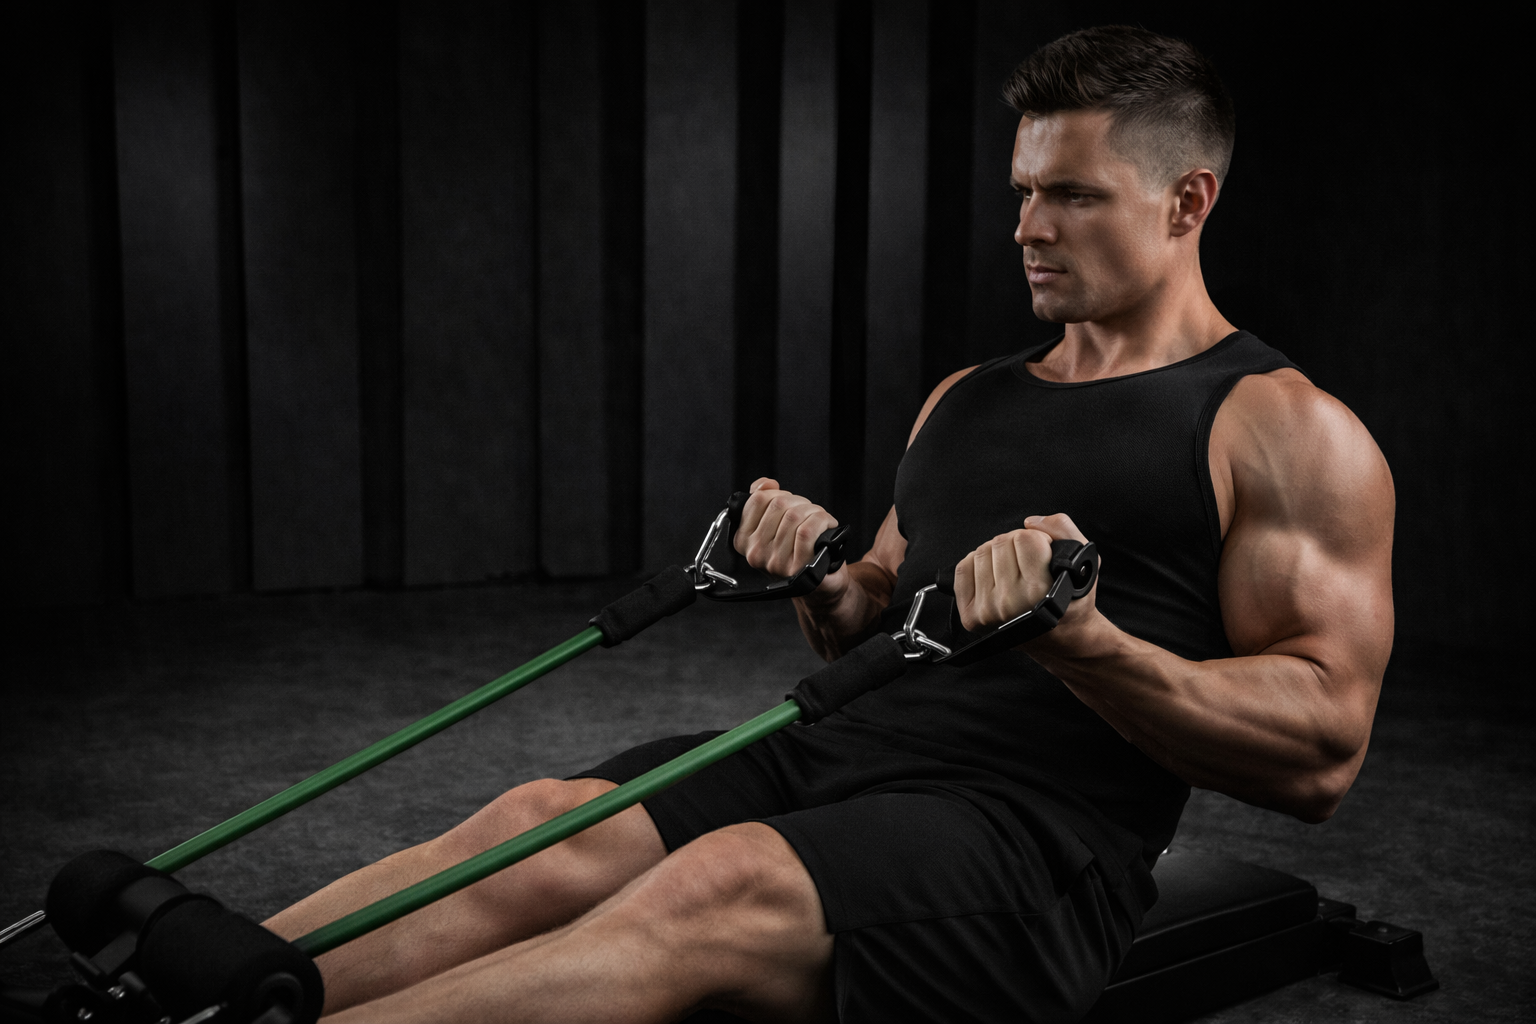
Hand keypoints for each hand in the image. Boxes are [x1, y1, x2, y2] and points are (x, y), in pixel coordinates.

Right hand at [733, 478, 839, 579]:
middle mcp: (755, 553)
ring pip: (794, 515)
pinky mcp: (797, 568)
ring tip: (818, 521)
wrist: (821, 584)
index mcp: (744, 540)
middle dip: (800, 502)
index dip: (779, 493)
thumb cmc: (798, 552)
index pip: (758, 499)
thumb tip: (765, 484)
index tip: (789, 504)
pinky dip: (823, 521)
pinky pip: (808, 530)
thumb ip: (764, 500)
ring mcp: (775, 563)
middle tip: (808, 514)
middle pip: (779, 504)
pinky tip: (827, 526)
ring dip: (814, 512)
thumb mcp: (775, 525)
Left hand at [954, 513, 1096, 634]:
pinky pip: (963, 569)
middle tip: (1028, 563)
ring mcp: (987, 611)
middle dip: (1017, 545)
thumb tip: (1030, 522)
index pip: (1026, 538)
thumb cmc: (1071, 601)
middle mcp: (1011, 604)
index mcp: (1040, 591)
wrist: (1062, 638)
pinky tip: (995, 576)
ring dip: (998, 554)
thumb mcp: (1085, 560)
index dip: (1039, 539)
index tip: (1044, 553)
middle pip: (1001, 541)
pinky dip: (977, 565)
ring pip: (981, 552)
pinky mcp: (971, 615)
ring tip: (1014, 571)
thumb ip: (1063, 529)